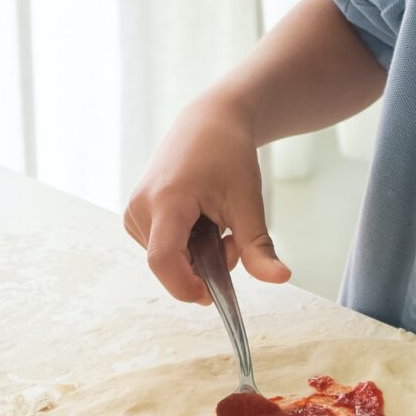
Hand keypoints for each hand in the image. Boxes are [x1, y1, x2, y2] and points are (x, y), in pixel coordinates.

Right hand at [123, 93, 289, 303]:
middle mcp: (140, 208)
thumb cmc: (228, 154)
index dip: (185, 286)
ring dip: (197, 256)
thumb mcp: (248, 202)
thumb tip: (281, 279)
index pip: (163, 261)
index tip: (213, 294)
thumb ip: (258, 246)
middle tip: (232, 240)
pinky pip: (161, 248)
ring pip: (166, 260)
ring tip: (215, 222)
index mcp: (166, 201)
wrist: (208, 121)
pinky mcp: (135, 215)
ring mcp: (134, 212)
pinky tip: (199, 220)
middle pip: (170, 264)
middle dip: (204, 266)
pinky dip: (185, 246)